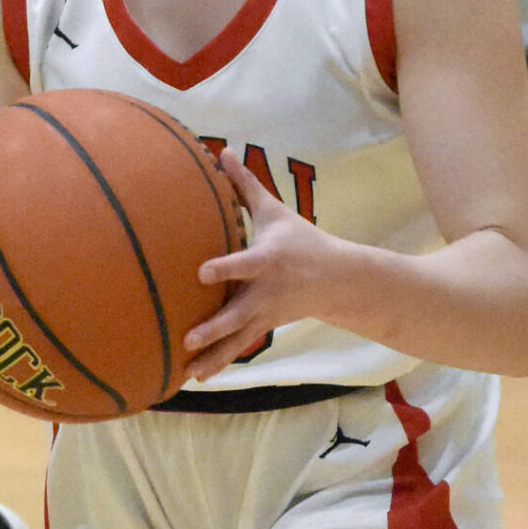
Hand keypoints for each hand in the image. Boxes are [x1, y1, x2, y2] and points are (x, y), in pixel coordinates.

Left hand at [184, 150, 341, 378]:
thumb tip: (222, 151)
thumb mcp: (275, 211)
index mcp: (268, 260)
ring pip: (237, 338)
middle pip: (238, 312)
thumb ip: (245, 185)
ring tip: (190, 371)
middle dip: (215, 327)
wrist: (338, 279)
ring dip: (214, 355)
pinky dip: (219, 363)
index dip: (226, 268)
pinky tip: (196, 377)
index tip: (202, 273)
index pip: (245, 264)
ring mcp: (265, 314)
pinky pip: (238, 348)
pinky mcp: (263, 328)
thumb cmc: (300, 239)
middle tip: (189, 338)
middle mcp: (266, 291)